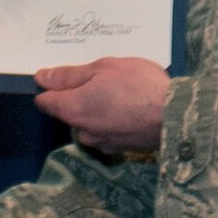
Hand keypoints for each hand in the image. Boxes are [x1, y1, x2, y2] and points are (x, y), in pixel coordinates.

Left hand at [33, 56, 167, 152]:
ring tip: (122, 92)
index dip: (51, 86)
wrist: (175, 116)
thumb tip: (42, 78)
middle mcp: (82, 131)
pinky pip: (108, 130)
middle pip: (69, 111)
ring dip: (99, 108)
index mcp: (73, 109)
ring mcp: (101, 143)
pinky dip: (114, 119)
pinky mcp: (119, 148)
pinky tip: (131, 107)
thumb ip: (70, 75)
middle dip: (81, 95)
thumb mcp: (103, 68)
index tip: (65, 75)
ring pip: (90, 121)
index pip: (45, 101)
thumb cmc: (139, 86)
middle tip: (104, 78)